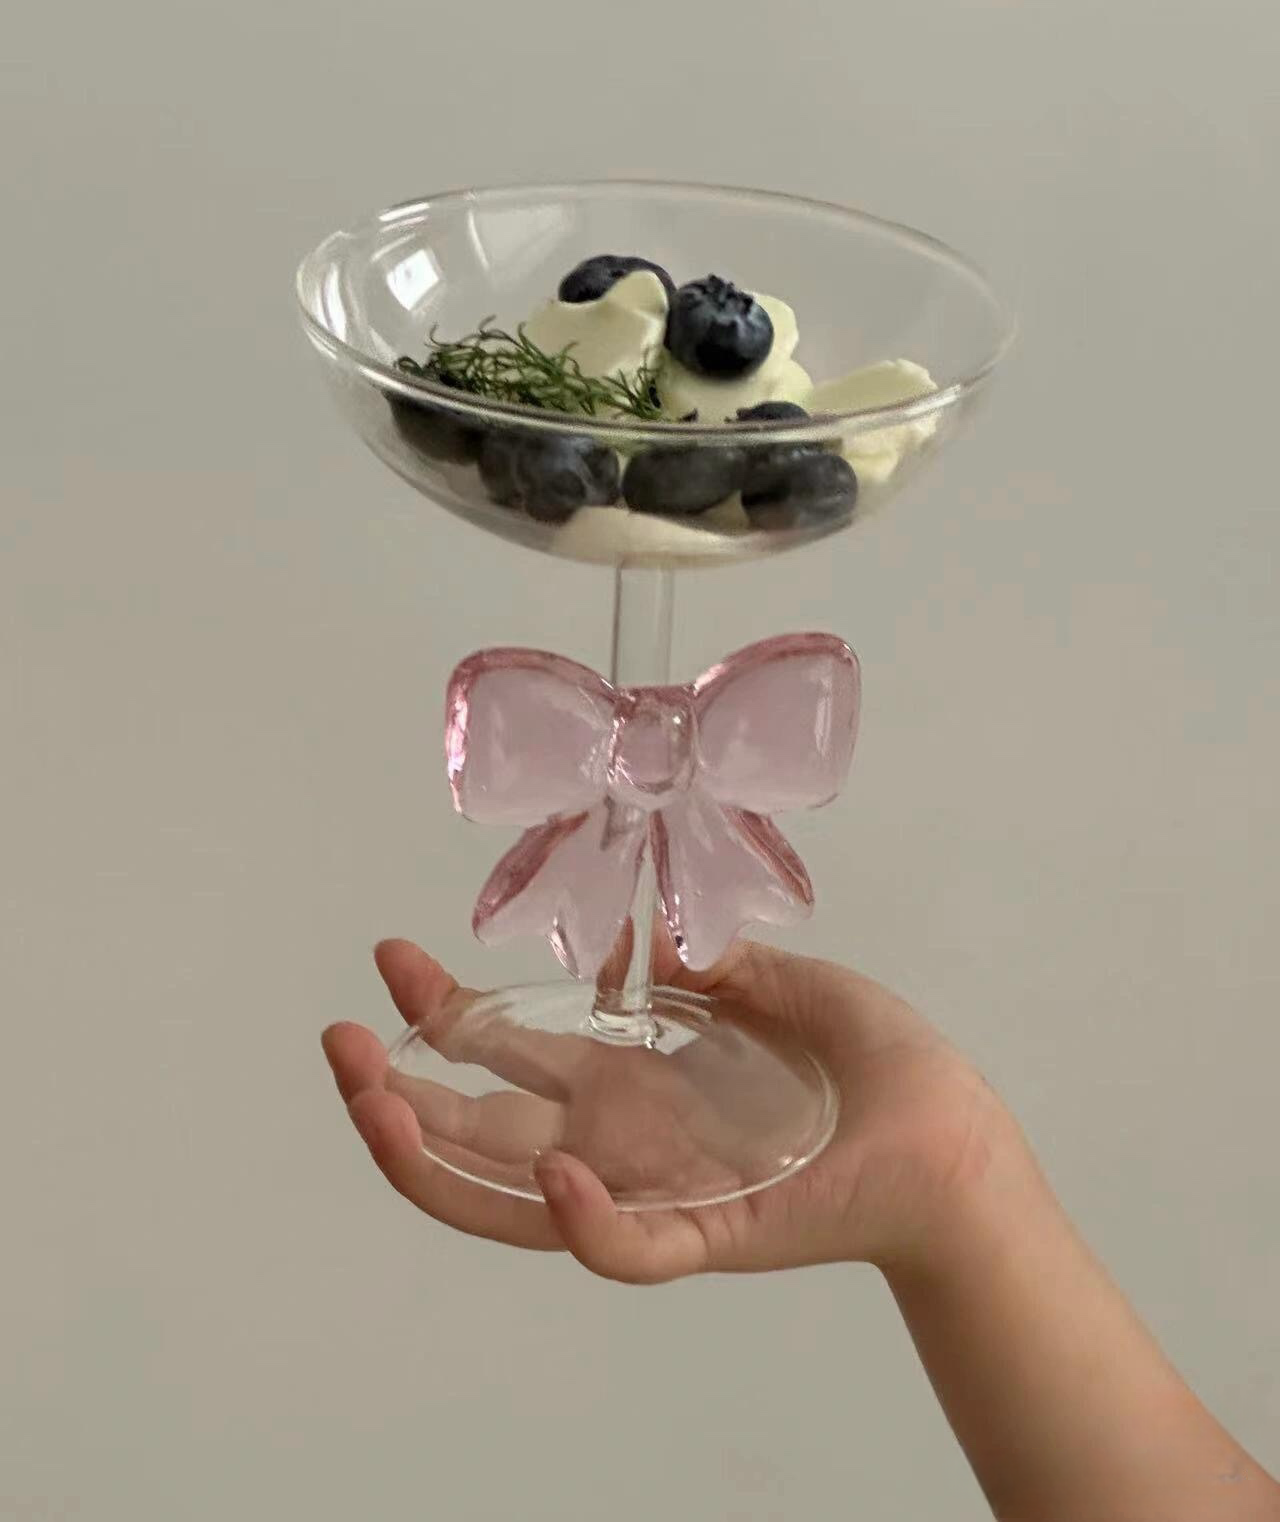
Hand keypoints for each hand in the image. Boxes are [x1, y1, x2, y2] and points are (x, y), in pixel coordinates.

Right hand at [322, 936, 1014, 1283]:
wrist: (954, 1143)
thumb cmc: (881, 1072)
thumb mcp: (791, 987)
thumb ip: (718, 963)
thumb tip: (652, 939)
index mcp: (628, 1080)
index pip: (504, 1053)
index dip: (443, 1014)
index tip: (393, 960)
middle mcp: (617, 1138)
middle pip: (474, 1134)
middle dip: (394, 1090)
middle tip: (338, 1041)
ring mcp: (650, 1191)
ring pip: (510, 1202)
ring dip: (434, 1162)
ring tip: (377, 1103)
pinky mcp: (704, 1237)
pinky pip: (622, 1247)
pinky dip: (578, 1219)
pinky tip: (550, 1167)